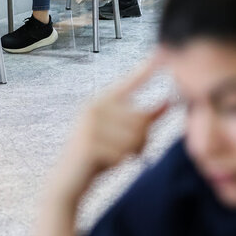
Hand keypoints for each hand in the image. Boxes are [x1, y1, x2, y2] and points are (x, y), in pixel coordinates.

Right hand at [50, 55, 169, 201]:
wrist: (67, 182)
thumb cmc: (98, 156)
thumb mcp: (121, 135)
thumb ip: (144, 118)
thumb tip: (169, 101)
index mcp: (100, 101)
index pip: (128, 83)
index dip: (144, 71)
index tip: (159, 54)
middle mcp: (93, 107)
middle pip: (140, 119)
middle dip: (142, 140)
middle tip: (127, 153)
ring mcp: (89, 124)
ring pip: (134, 137)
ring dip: (132, 153)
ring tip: (115, 157)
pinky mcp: (88, 144)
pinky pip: (122, 153)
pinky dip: (120, 163)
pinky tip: (105, 164)